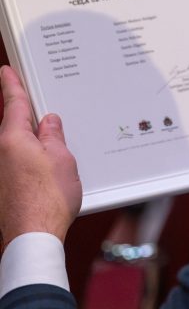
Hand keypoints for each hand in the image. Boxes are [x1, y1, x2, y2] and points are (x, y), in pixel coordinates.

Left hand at [0, 66, 80, 249]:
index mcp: (14, 140)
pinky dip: (32, 164)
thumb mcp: (62, 159)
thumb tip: (49, 123)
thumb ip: (54, 137)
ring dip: (35, 147)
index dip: (12, 85)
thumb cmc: (49, 200)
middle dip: (33, 123)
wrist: (33, 237)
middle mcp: (1, 153)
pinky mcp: (4, 188)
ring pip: (19, 148)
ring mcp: (0, 172)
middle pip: (17, 128)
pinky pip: (19, 165)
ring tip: (56, 159)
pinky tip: (48, 176)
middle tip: (49, 121)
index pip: (14, 104)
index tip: (6, 71)